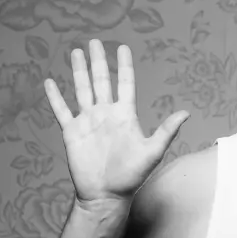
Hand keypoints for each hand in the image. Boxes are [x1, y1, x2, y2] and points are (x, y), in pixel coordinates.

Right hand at [44, 39, 188, 205]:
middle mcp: (106, 114)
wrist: (105, 195)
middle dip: (98, 61)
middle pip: (101, 81)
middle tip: (95, 42)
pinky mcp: (71, 133)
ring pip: (81, 90)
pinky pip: (61, 110)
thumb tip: (187, 113)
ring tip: (76, 52)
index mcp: (124, 115)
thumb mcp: (152, 152)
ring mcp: (88, 122)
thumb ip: (166, 131)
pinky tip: (49, 82)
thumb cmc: (131, 176)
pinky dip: (55, 97)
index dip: (123, 66)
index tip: (122, 47)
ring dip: (79, 71)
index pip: (124, 84)